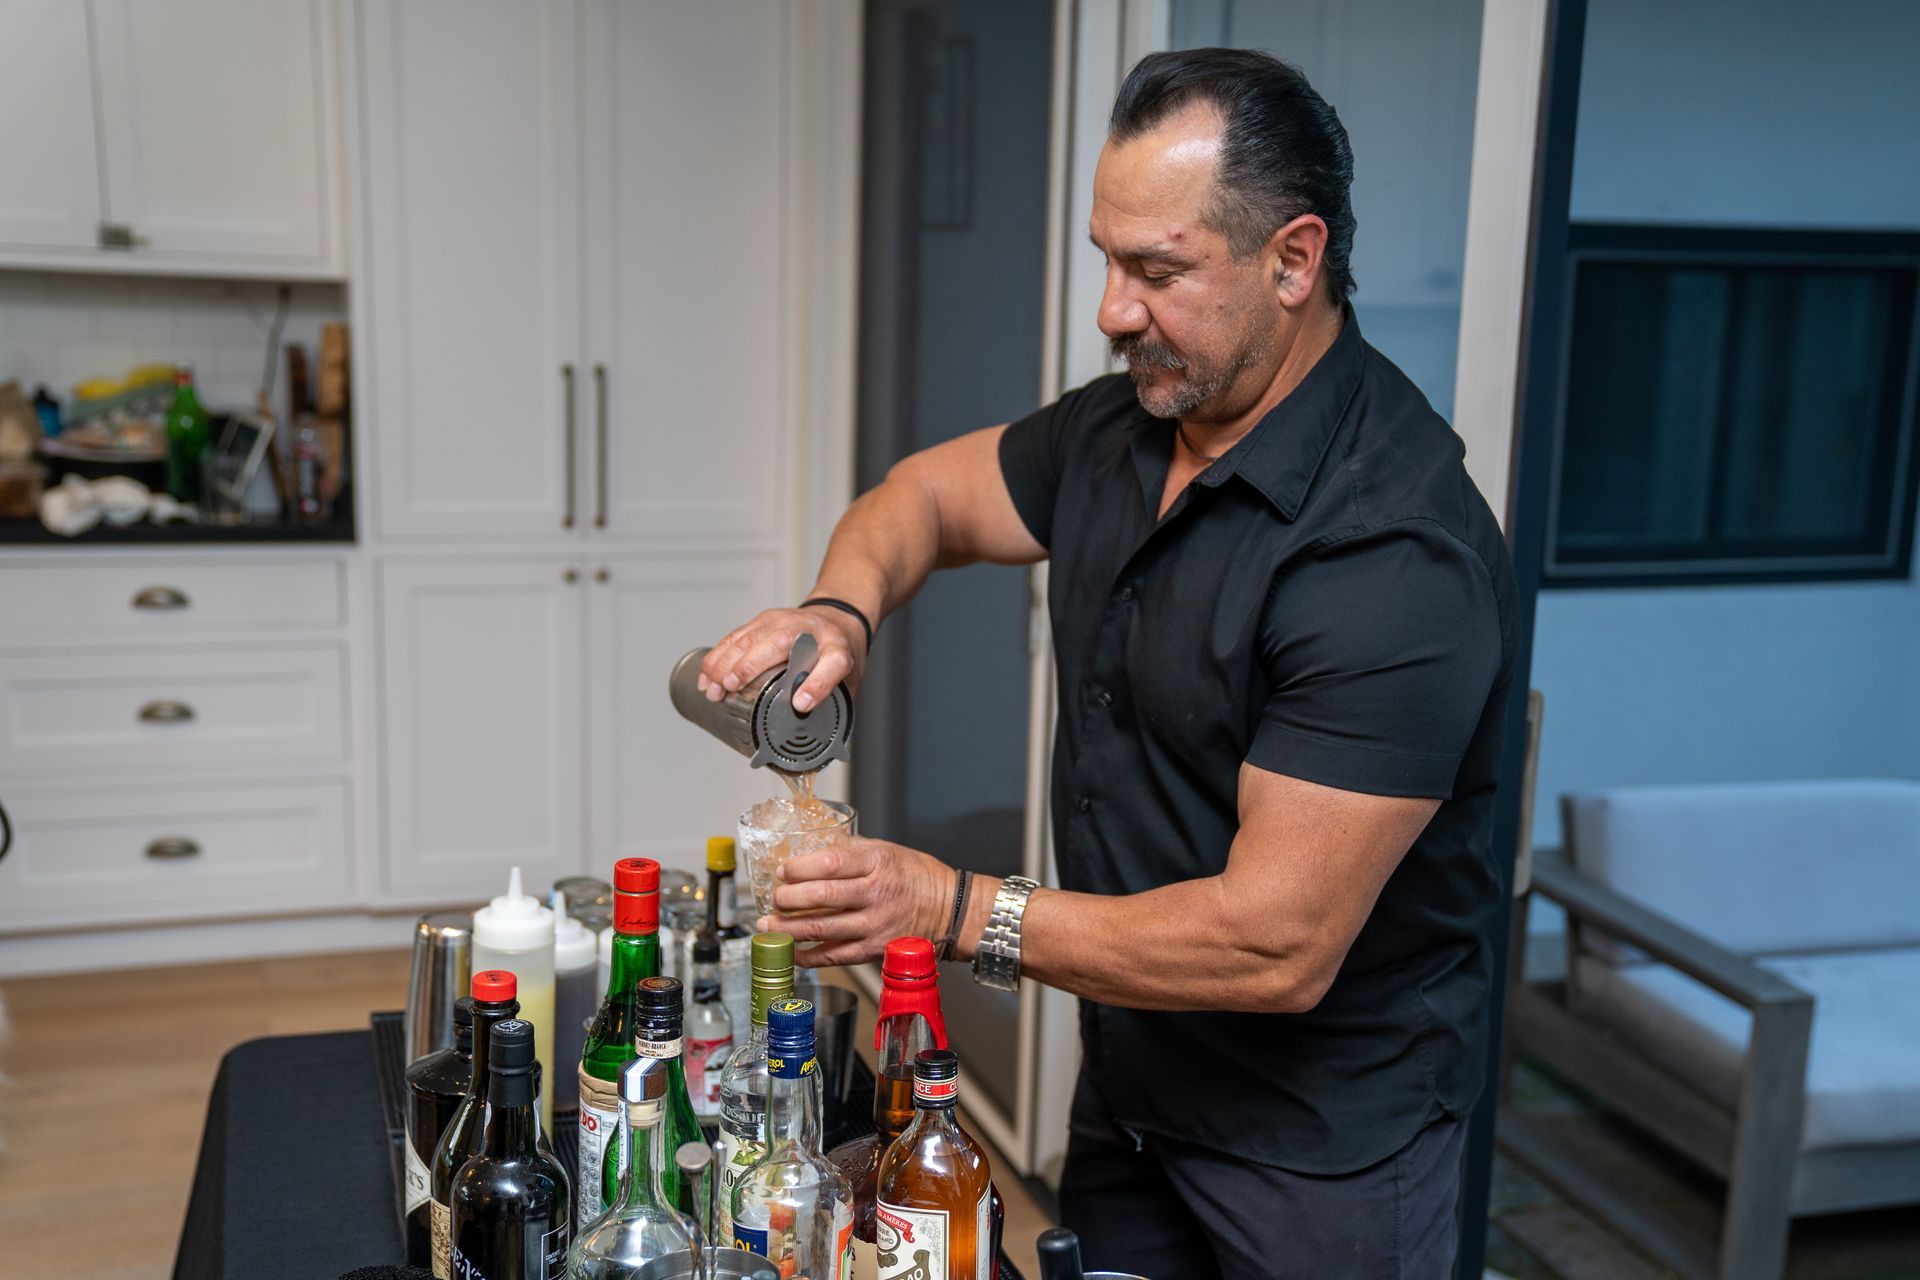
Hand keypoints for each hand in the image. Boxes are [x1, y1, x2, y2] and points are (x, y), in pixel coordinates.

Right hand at [697, 605, 867, 712]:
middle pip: (779, 643)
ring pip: (751, 638)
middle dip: (750, 665)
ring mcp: (785, 621)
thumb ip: (832, 705)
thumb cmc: (839, 651)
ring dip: (726, 663)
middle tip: (731, 687)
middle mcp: (810, 631)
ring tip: (714, 690)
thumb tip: (817, 747)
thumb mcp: (848, 679)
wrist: (838, 616)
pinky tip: (708, 675)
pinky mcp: (765, 620)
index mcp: (838, 649)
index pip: (833, 663)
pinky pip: (737, 636)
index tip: (801, 704)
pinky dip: (718, 656)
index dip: (818, 684)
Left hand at [756, 837, 954, 966]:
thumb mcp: (887, 850)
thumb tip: (811, 852)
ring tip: (769, 927)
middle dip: (789, 899)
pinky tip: (794, 952)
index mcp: (877, 862)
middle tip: (773, 899)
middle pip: (822, 897)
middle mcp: (875, 894)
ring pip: (823, 929)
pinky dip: (810, 956)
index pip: (830, 863)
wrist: (950, 909)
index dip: (800, 868)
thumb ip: (850, 852)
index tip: (783, 871)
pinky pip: (835, 955)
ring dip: (789, 929)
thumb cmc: (917, 876)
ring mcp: (875, 924)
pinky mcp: (874, 950)